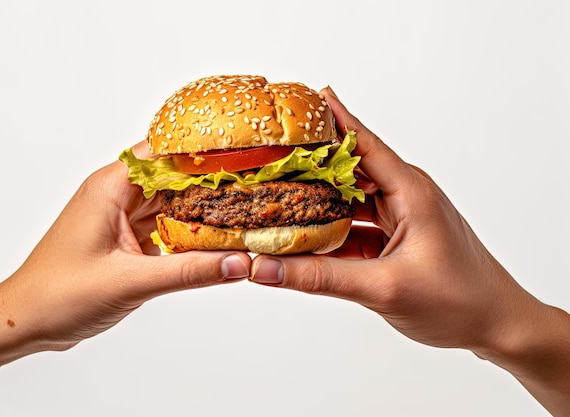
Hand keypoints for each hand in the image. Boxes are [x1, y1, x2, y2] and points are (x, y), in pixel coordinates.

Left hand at [0, 140, 250, 415]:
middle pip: (173, 176)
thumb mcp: (130, 282)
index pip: (163, 151)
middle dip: (210, 183)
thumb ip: (189, 272)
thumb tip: (236, 262)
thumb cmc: (57, 295)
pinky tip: (212, 241)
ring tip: (241, 213)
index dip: (203, 151)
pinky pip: (164, 226)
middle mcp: (116, 196)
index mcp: (110, 188)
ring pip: (170, 203)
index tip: (242, 156)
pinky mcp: (125, 240)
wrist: (25, 322)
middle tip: (252, 190)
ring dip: (200, 210)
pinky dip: (187, 233)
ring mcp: (121, 218)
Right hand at [251, 87, 569, 414]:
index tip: (302, 99)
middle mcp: (405, 196)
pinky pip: (355, 228)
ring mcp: (401, 218)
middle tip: (272, 158)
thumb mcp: (383, 288)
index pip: (363, 143)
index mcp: (410, 191)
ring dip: (318, 203)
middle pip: (349, 171)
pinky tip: (304, 240)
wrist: (498, 327)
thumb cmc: (460, 302)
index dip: (331, 120)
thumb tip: (266, 269)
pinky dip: (330, 233)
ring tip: (278, 198)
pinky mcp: (396, 239)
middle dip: (312, 165)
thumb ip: (321, 277)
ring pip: (349, 201)